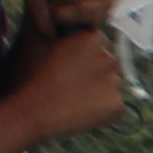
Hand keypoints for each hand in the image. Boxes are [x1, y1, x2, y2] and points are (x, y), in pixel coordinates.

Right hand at [6, 17, 128, 146]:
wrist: (35, 109)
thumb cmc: (40, 81)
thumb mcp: (59, 50)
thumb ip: (81, 47)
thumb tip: (101, 52)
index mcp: (91, 38)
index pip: (103, 46)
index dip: (92, 60)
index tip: (79, 71)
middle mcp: (107, 56)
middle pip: (112, 65)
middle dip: (100, 75)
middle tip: (78, 88)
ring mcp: (114, 80)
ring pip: (114, 86)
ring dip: (102, 93)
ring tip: (76, 102)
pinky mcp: (116, 103)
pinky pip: (114, 107)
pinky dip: (103, 112)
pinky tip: (82, 114)